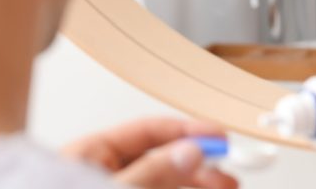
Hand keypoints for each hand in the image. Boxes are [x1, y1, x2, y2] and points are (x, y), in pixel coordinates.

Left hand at [60, 118, 237, 188]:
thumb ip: (152, 173)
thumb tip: (188, 152)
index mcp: (88, 158)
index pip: (147, 132)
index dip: (187, 131)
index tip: (219, 138)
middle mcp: (99, 178)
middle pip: (160, 163)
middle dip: (197, 169)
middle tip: (227, 177)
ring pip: (163, 188)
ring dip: (194, 188)